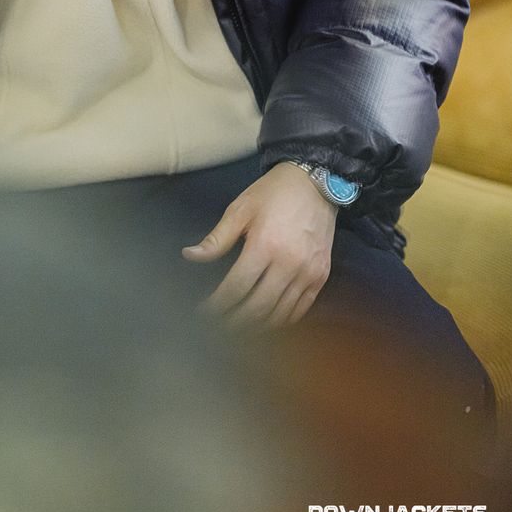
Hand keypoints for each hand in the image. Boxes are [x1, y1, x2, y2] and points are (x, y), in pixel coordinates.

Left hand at [181, 162, 336, 327]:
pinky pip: (301, 308)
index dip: (218, 305)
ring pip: (280, 313)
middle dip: (235, 321)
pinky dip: (282, 320)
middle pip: (258, 306)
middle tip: (219, 327)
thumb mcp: (240, 209)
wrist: (315, 183)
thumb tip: (190, 255)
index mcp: (265, 245)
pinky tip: (267, 322)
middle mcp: (289, 263)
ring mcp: (308, 272)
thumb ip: (216, 238)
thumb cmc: (273, 194)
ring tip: (239, 329)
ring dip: (258, 326)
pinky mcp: (321, 276)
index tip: (204, 312)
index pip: (236, 287)